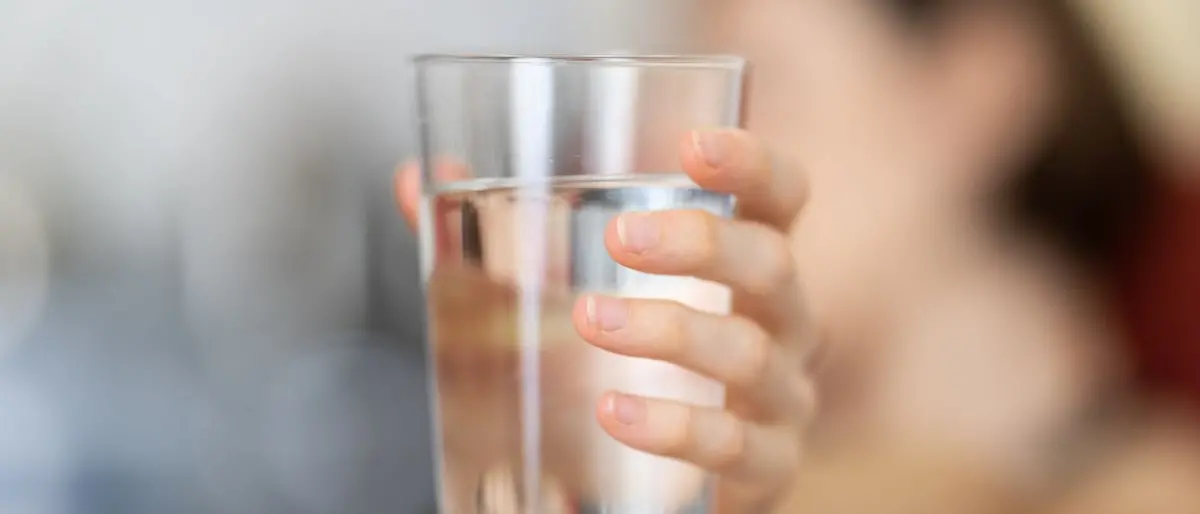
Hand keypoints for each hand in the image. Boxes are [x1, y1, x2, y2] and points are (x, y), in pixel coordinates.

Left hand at [396, 129, 817, 513]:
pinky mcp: (766, 467)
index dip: (753, 163)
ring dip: (670, 331)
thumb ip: (494, 236)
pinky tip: (616, 411)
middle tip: (621, 238)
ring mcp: (781, 396)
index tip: (692, 146)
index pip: (781, 196)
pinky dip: (674, 427)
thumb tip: (414, 181)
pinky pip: (735, 446)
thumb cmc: (628, 362)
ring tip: (591, 320)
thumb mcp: (568, 291)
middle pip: (772, 264)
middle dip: (700, 243)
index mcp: (746, 262)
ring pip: (749, 353)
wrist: (664, 480)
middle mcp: (780, 321)